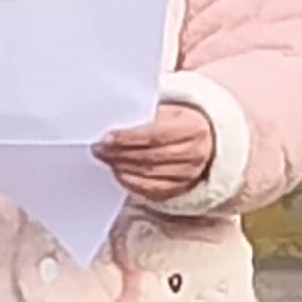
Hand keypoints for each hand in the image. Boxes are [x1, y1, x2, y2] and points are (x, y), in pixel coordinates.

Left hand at [96, 107, 219, 204]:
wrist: (203, 140)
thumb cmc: (178, 122)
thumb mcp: (168, 112)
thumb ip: (146, 118)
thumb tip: (114, 127)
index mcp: (192, 129)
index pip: (155, 136)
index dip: (128, 139)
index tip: (106, 138)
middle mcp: (194, 154)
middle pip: (150, 157)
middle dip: (119, 154)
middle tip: (98, 149)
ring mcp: (188, 174)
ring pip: (149, 174)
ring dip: (122, 167)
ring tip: (104, 159)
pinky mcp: (180, 188)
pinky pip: (151, 189)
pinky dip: (131, 181)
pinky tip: (117, 172)